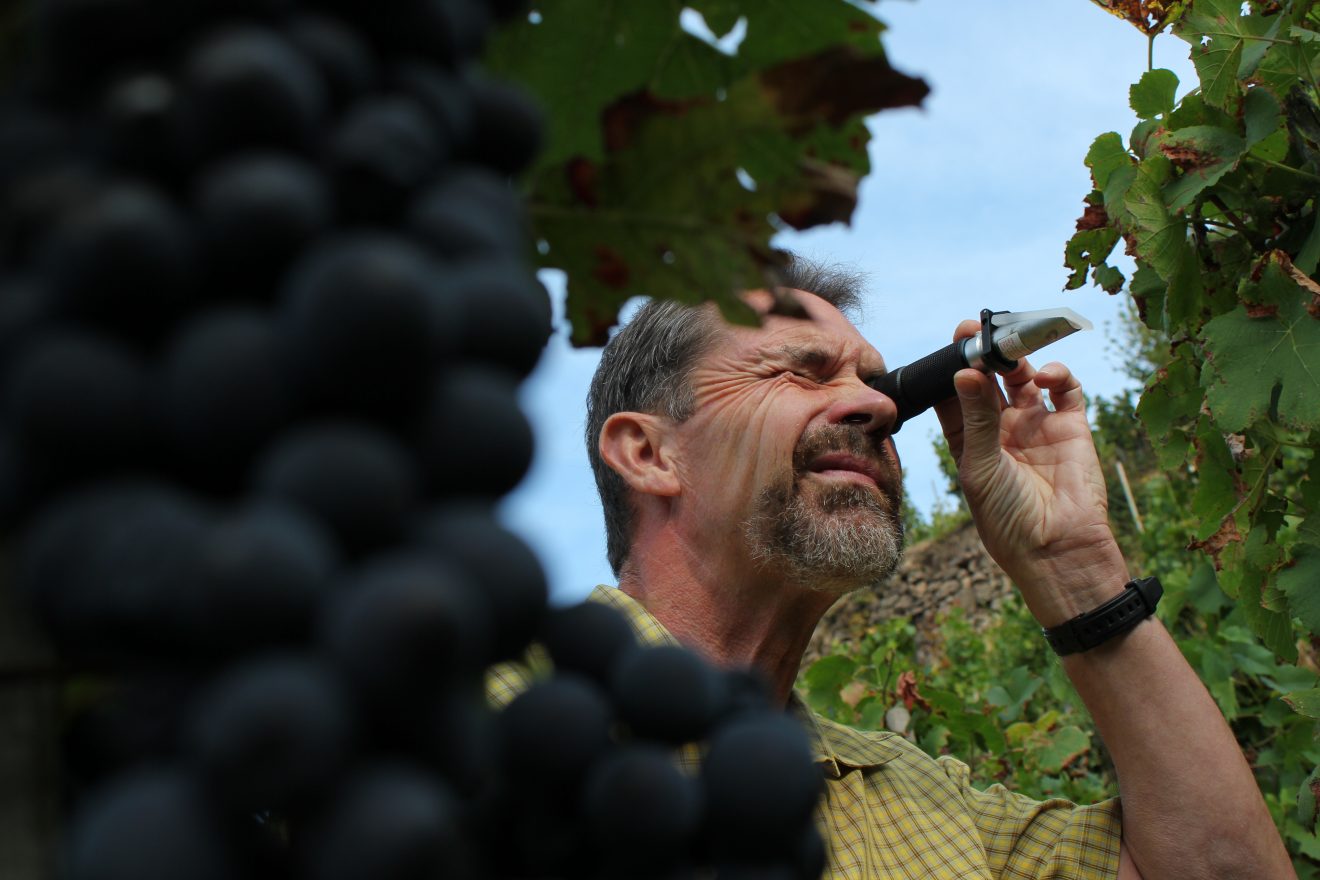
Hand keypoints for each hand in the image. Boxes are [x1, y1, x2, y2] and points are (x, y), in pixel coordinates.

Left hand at [931, 320, 1129, 626]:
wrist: (1057, 550)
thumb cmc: (1007, 517)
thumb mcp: (981, 467)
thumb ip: (976, 419)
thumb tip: (964, 372)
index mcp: (968, 440)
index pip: (955, 394)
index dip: (952, 367)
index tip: (952, 341)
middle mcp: (999, 429)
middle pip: (989, 379)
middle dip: (984, 354)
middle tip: (979, 330)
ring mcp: (1035, 426)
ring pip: (1024, 378)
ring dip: (1017, 359)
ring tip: (1010, 350)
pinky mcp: (1070, 428)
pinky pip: (1064, 390)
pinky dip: (1057, 375)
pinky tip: (1046, 375)